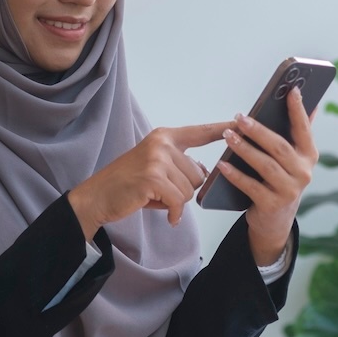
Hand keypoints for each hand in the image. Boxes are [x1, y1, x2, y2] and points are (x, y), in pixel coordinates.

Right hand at [68, 121, 232, 239]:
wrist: (98, 196)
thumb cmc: (129, 184)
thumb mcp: (156, 165)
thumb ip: (180, 163)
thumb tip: (205, 170)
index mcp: (164, 136)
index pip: (200, 132)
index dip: (221, 129)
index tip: (240, 121)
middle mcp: (162, 143)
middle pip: (198, 174)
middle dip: (183, 189)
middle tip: (158, 190)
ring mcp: (157, 159)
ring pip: (190, 190)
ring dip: (175, 200)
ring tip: (153, 196)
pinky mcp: (153, 178)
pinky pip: (179, 201)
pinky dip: (173, 213)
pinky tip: (165, 215)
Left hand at [217, 86, 318, 264]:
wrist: (276, 220)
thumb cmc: (281, 180)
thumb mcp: (294, 158)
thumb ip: (299, 132)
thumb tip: (310, 103)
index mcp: (309, 156)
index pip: (304, 129)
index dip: (298, 110)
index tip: (291, 90)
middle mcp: (304, 173)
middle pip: (279, 147)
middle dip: (259, 131)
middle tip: (240, 118)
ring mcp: (289, 190)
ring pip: (265, 165)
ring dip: (244, 149)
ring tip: (228, 136)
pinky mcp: (272, 205)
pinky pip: (251, 186)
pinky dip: (235, 175)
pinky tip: (222, 165)